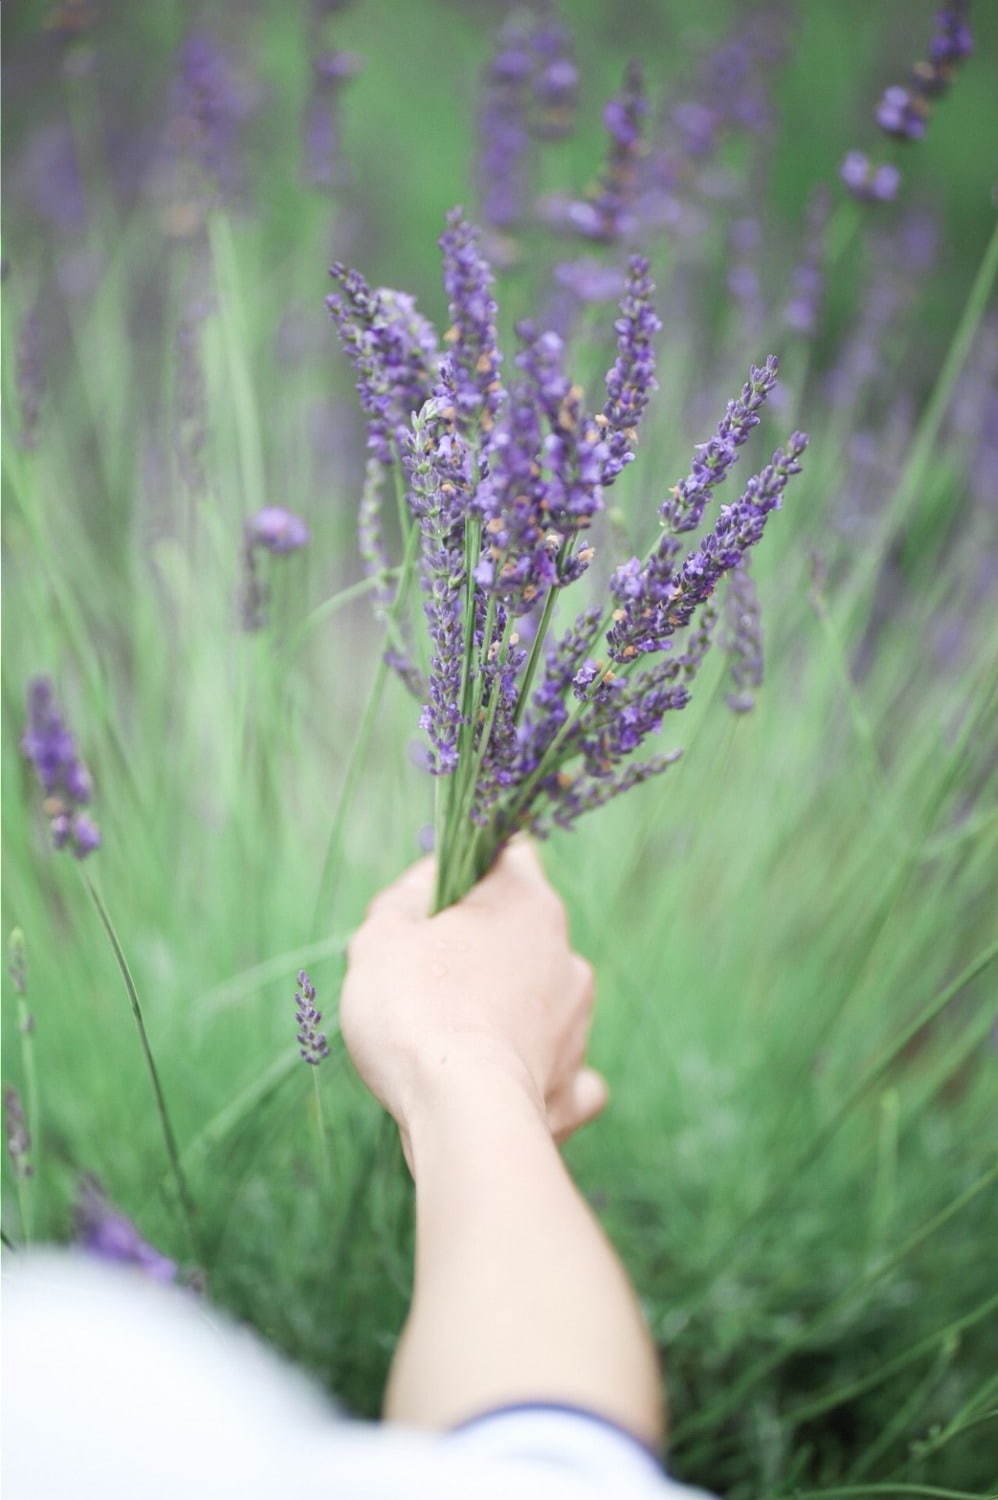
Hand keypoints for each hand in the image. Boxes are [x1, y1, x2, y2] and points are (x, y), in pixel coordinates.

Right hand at [341, 840, 607, 1153]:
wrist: (461, 1115)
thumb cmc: (416, 1012)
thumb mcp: (382, 934)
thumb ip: (406, 894)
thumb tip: (432, 874)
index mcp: (527, 904)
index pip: (510, 856)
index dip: (469, 871)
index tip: (436, 902)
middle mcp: (567, 955)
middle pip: (523, 931)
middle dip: (481, 948)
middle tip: (426, 978)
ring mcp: (578, 1023)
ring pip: (541, 999)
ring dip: (506, 1010)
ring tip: (451, 1041)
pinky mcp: (574, 1085)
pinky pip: (562, 1071)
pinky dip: (536, 1075)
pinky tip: (506, 1085)